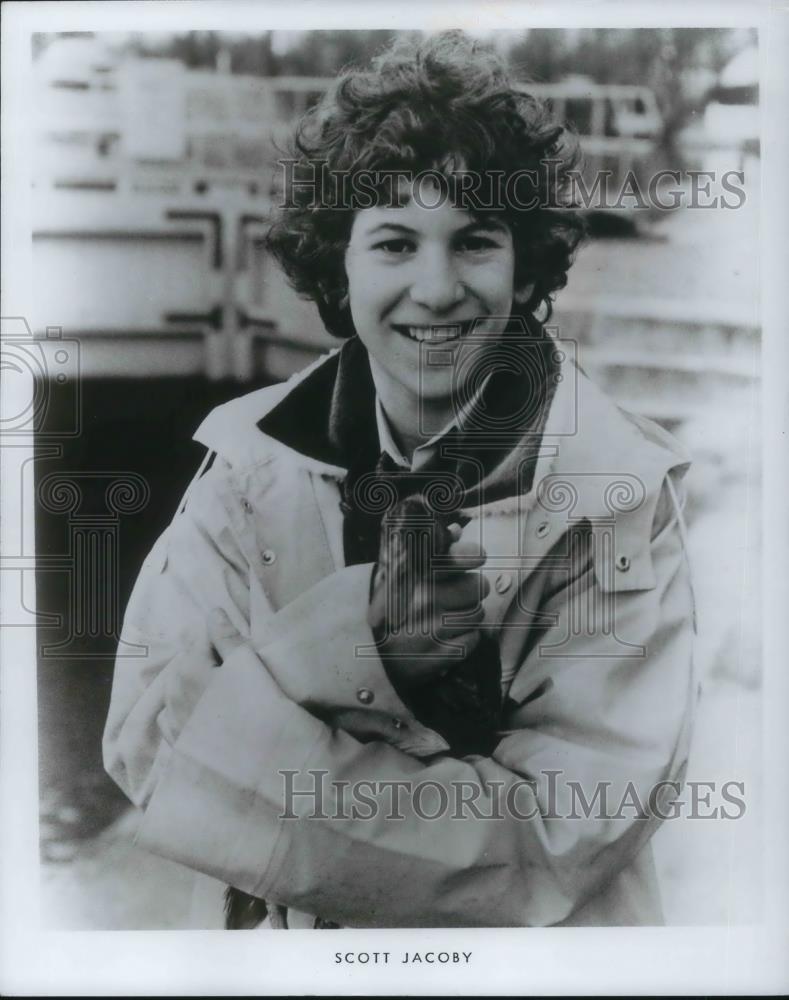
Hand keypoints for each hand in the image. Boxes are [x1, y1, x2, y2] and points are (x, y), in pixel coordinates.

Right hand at [368, 512, 488, 691]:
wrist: (356, 651)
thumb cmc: (384, 607)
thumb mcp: (396, 574)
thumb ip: (429, 550)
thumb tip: (457, 530)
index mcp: (413, 574)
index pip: (455, 557)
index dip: (470, 555)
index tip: (477, 557)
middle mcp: (423, 598)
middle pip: (478, 586)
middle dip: (472, 591)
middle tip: (457, 596)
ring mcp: (430, 628)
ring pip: (477, 614)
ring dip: (467, 616)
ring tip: (446, 619)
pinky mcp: (437, 656)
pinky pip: (472, 640)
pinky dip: (464, 640)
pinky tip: (445, 639)